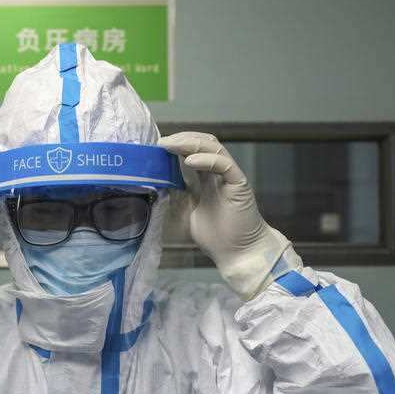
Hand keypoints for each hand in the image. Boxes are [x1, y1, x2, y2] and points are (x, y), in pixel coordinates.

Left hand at [158, 132, 297, 299]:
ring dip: (191, 143)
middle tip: (162, 141)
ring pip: (214, 148)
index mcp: (208, 179)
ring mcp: (230, 178)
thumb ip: (175, 196)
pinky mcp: (239, 185)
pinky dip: (207, 159)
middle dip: (182, 138)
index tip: (157, 145)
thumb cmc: (216, 237)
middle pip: (204, 143)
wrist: (238, 255)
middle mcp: (219, 174)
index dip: (177, 144)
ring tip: (171, 145)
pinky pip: (225, 165)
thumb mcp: (186, 212)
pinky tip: (190, 161)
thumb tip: (155, 182)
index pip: (194, 151)